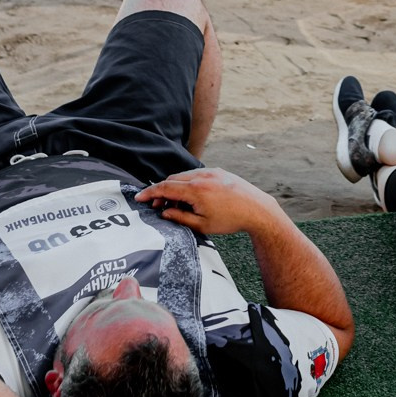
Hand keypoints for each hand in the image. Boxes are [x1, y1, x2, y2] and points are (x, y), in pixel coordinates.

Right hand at [136, 168, 281, 237]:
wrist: (257, 209)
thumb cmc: (230, 220)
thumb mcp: (202, 225)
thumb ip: (180, 218)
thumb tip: (164, 213)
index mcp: (196, 190)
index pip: (165, 188)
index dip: (150, 193)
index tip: (139, 198)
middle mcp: (202, 176)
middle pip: (172, 180)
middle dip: (162, 192)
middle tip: (158, 207)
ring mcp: (211, 172)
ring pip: (183, 176)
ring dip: (175, 188)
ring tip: (176, 205)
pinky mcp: (218, 171)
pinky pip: (196, 174)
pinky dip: (187, 183)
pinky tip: (190, 198)